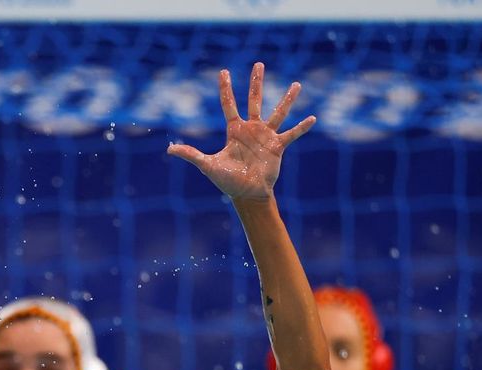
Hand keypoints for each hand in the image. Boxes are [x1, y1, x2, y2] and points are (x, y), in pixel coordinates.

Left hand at [167, 62, 314, 199]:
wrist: (247, 194)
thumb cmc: (227, 181)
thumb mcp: (208, 165)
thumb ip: (191, 155)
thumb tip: (169, 149)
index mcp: (234, 131)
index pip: (228, 104)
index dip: (225, 88)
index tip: (224, 72)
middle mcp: (251, 129)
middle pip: (254, 100)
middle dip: (256, 82)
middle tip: (258, 64)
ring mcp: (266, 136)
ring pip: (278, 113)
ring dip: (287, 99)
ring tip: (297, 84)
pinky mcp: (278, 146)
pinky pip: (291, 134)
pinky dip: (302, 127)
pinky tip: (312, 118)